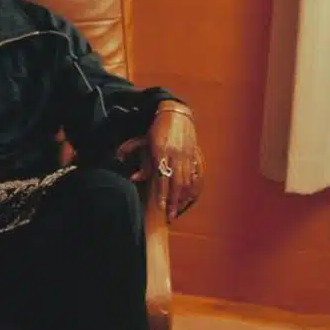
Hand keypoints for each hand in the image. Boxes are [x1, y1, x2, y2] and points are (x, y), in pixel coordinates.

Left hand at [136, 102, 202, 220]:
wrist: (176, 114)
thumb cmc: (157, 129)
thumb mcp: (144, 142)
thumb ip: (138, 159)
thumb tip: (133, 178)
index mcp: (161, 150)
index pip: (162, 177)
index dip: (161, 193)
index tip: (160, 207)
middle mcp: (175, 154)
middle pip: (176, 182)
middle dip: (173, 201)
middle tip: (170, 216)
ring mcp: (187, 154)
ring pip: (187, 180)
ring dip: (183, 197)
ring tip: (178, 210)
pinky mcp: (195, 155)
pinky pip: (197, 175)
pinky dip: (194, 188)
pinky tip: (190, 198)